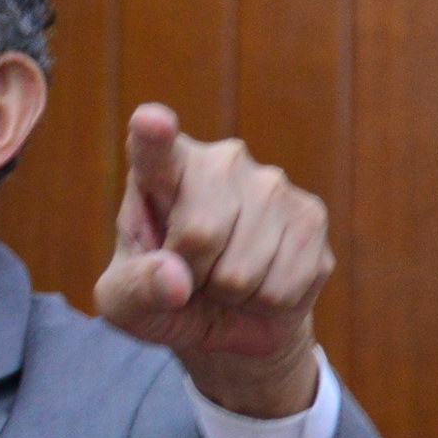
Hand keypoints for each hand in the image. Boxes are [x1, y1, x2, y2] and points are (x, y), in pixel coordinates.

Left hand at [93, 104, 330, 417]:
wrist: (226, 317)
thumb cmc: (163, 295)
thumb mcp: (126, 301)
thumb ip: (136, 290)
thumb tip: (176, 281)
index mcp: (162, 170)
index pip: (154, 148)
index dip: (154, 135)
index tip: (150, 120)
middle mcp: (221, 161)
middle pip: (200, 233)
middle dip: (193, 274)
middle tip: (192, 273)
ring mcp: (272, 185)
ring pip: (242, 270)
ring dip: (229, 293)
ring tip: (224, 279)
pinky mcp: (311, 218)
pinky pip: (281, 288)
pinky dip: (265, 305)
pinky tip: (261, 285)